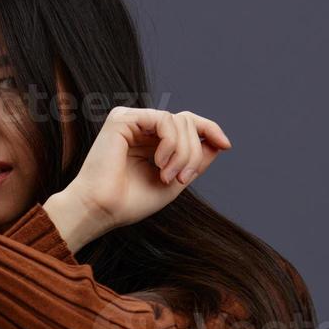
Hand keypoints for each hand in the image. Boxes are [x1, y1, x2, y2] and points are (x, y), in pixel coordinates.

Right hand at [48, 107, 230, 245]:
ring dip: (182, 152)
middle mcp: (141, 127)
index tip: (226, 145)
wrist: (102, 210)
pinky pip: (164, 120)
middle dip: (193, 152)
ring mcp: (132, 121)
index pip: (187, 124)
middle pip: (187, 122)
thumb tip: (218, 142)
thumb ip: (195, 161)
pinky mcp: (122, 119)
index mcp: (151, 141)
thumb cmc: (130, 202)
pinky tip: (159, 162)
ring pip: (179, 121)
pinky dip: (170, 143)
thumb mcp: (175, 181)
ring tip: (168, 176)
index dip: (209, 130)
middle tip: (181, 179)